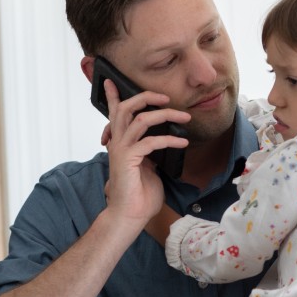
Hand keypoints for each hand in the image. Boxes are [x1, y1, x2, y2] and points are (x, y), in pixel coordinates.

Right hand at [101, 79, 189, 224]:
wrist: (130, 216)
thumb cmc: (140, 194)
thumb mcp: (147, 166)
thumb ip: (149, 151)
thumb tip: (161, 140)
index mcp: (120, 143)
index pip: (115, 113)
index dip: (114, 96)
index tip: (111, 81)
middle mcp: (118, 143)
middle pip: (126, 108)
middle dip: (146, 97)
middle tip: (165, 97)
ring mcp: (121, 150)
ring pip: (140, 119)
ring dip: (165, 115)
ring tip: (184, 116)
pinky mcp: (128, 159)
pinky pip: (151, 141)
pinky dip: (169, 139)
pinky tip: (183, 142)